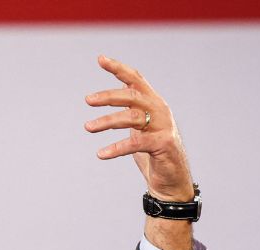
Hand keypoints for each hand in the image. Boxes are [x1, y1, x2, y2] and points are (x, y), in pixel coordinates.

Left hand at [84, 55, 192, 202]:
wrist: (171, 180)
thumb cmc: (153, 153)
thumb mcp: (140, 128)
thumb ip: (130, 113)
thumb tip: (112, 98)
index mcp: (153, 103)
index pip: (136, 79)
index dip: (119, 69)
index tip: (100, 59)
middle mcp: (160, 110)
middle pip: (133, 96)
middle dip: (109, 96)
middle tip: (88, 100)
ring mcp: (164, 126)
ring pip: (132, 118)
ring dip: (107, 121)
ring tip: (88, 127)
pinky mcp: (164, 144)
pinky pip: (136, 143)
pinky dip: (116, 148)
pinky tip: (101, 154)